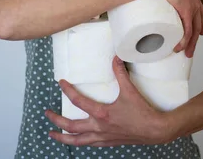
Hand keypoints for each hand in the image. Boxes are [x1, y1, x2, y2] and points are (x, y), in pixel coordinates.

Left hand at [45, 56, 179, 146]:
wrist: (154, 130)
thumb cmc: (142, 112)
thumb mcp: (130, 90)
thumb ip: (121, 73)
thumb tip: (116, 58)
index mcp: (101, 114)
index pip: (78, 101)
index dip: (67, 90)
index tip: (61, 83)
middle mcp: (98, 127)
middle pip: (70, 126)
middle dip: (56, 120)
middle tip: (47, 114)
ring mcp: (102, 137)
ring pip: (77, 141)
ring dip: (63, 137)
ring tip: (53, 134)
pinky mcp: (108, 142)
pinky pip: (89, 144)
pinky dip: (80, 142)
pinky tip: (78, 140)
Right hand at [152, 0, 202, 57]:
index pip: (198, 8)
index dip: (198, 20)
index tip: (198, 31)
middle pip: (198, 21)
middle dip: (195, 36)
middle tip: (190, 48)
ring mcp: (191, 5)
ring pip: (194, 29)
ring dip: (190, 43)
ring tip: (185, 53)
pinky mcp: (186, 11)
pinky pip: (188, 30)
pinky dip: (185, 41)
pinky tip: (180, 48)